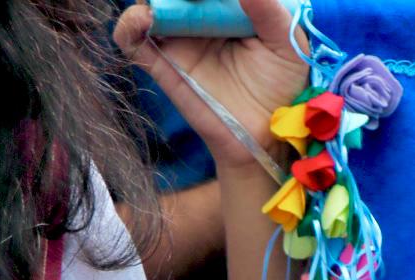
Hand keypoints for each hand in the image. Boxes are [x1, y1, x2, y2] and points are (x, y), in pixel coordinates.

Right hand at [115, 0, 309, 170]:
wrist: (264, 132)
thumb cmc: (280, 84)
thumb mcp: (286, 40)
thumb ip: (268, 8)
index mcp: (227, 6)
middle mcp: (198, 18)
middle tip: (193, 0)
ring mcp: (177, 40)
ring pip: (149, 6)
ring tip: (160, 3)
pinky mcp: (163, 65)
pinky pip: (133, 42)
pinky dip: (128, 26)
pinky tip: (142, 20)